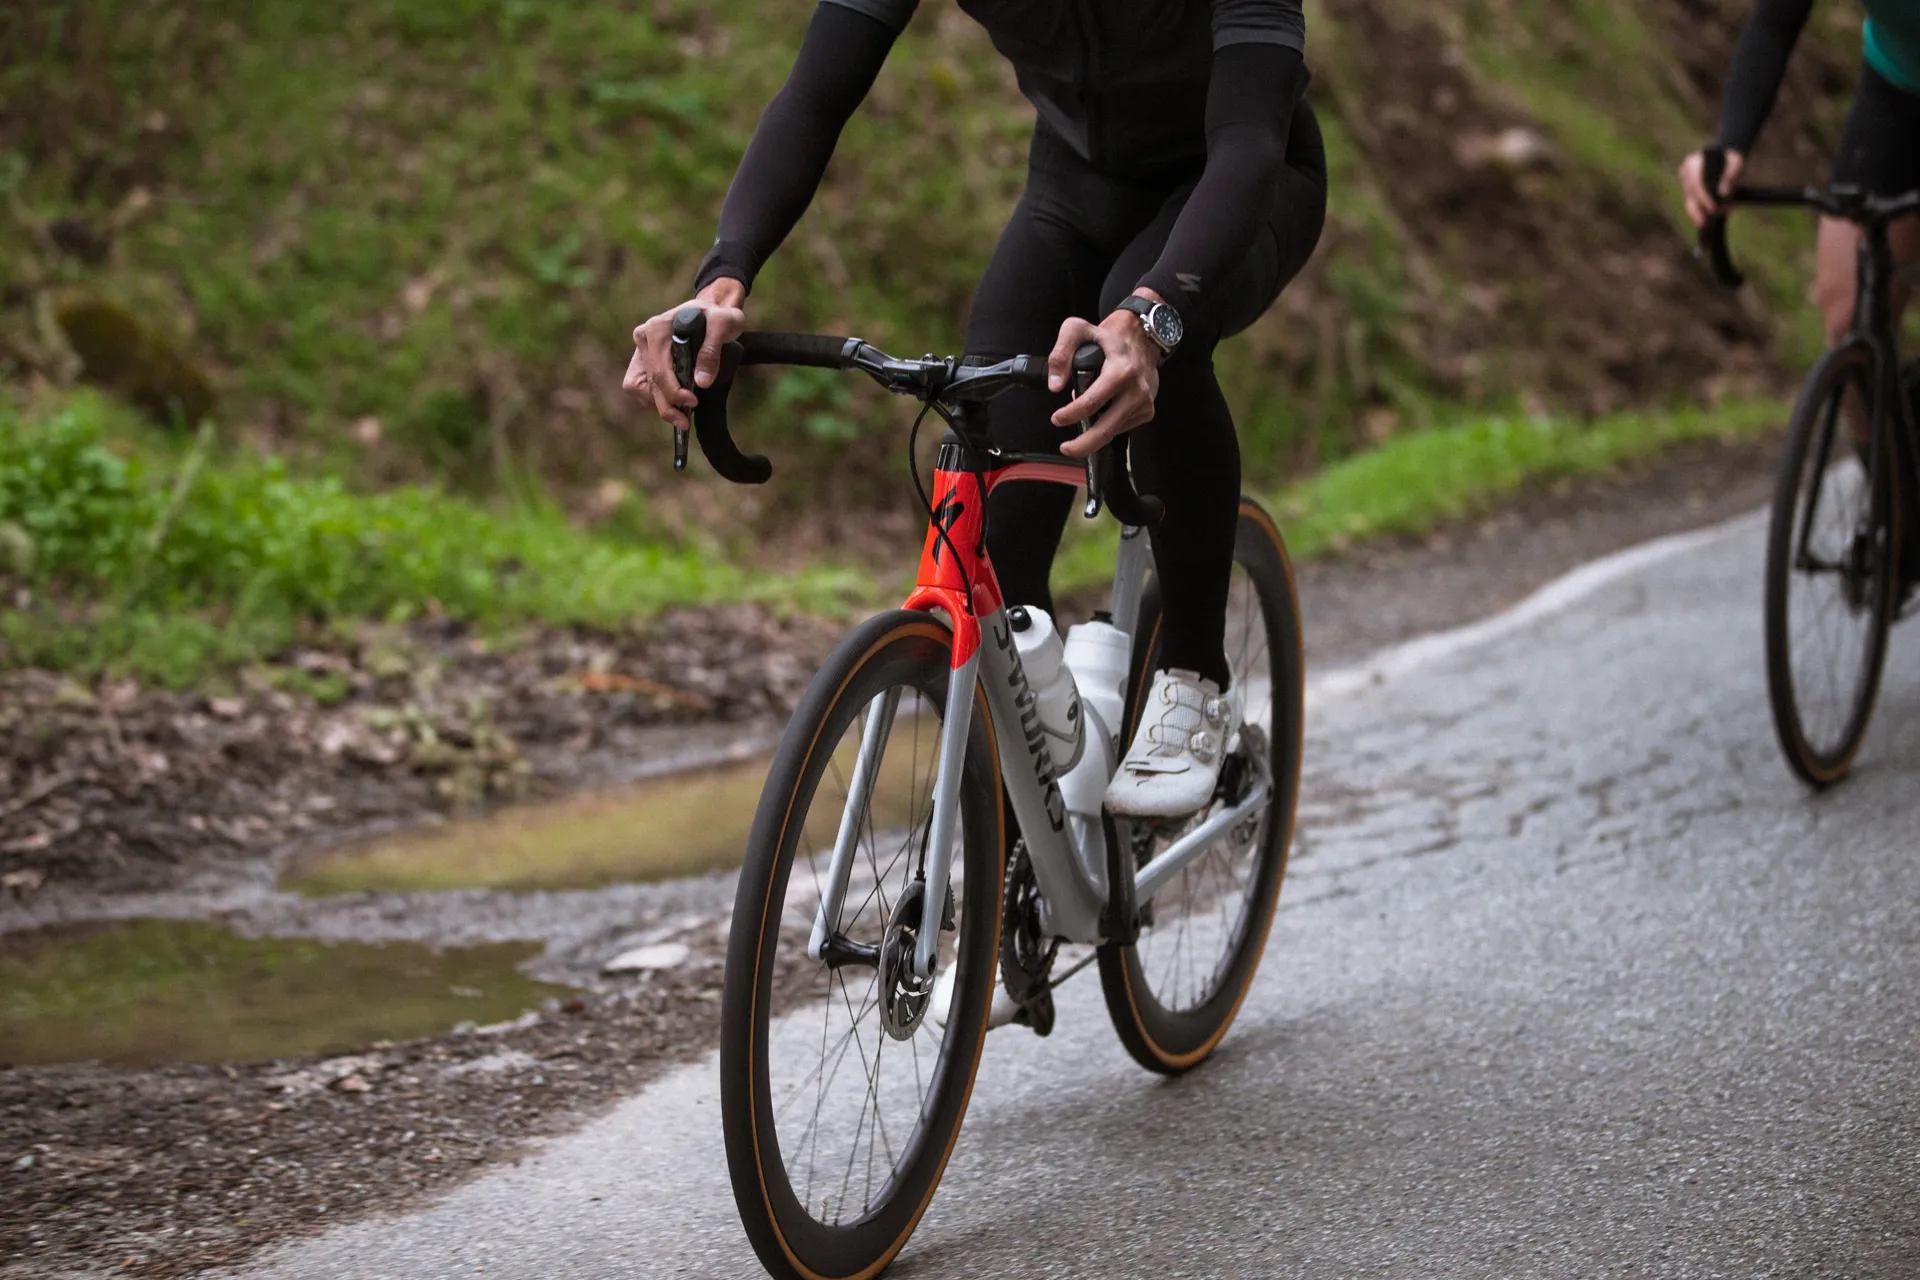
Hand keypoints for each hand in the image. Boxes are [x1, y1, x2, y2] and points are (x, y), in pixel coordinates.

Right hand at [622, 279, 747, 432]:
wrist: (712, 311)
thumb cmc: (718, 316)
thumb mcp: (724, 324)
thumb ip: (712, 351)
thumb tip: (701, 382)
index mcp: (656, 329)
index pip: (658, 371)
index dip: (673, 393)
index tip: (693, 403)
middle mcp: (643, 338)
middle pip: (646, 384)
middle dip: (666, 406)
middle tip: (685, 422)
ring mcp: (641, 350)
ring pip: (638, 389)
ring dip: (658, 404)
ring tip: (680, 415)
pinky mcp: (643, 359)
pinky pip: (641, 387)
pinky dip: (655, 398)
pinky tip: (674, 402)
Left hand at [1048, 291, 1165, 459]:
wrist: (1141, 339)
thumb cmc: (1107, 338)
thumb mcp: (1077, 331)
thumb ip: (1060, 354)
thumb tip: (1055, 385)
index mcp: (1120, 370)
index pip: (1092, 402)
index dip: (1071, 414)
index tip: (1057, 419)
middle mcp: (1136, 389)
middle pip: (1107, 428)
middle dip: (1084, 444)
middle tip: (1067, 448)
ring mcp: (1144, 402)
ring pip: (1114, 431)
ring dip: (1094, 433)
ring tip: (1082, 421)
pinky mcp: (1148, 410)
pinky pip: (1123, 426)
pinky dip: (1108, 424)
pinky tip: (1103, 410)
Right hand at [1678, 148, 1743, 228]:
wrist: (1724, 159)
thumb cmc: (1730, 159)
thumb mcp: (1735, 163)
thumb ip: (1730, 176)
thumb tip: (1723, 193)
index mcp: (1693, 163)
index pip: (1696, 182)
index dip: (1703, 196)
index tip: (1713, 208)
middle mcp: (1685, 173)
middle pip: (1692, 194)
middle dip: (1705, 206)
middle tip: (1722, 213)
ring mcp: (1685, 184)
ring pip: (1690, 203)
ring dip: (1703, 213)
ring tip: (1718, 217)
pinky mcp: (1687, 192)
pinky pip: (1691, 206)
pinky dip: (1698, 215)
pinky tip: (1704, 222)